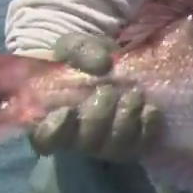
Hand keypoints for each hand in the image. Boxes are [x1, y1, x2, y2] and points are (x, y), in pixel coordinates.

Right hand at [28, 33, 162, 161]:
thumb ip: (79, 50)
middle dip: (99, 117)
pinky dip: (146, 127)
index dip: (53, 132)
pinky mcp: (136, 142)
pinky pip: (141, 145)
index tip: (66, 111)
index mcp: (55, 115)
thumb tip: (101, 66)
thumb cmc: (90, 55)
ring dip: (125, 121)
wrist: (124, 56)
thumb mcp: (76, 44)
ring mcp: (108, 142)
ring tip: (134, 95)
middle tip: (110, 90)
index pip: (43, 140)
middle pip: (86, 143)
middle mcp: (81, 136)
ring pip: (115, 148)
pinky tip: (149, 108)